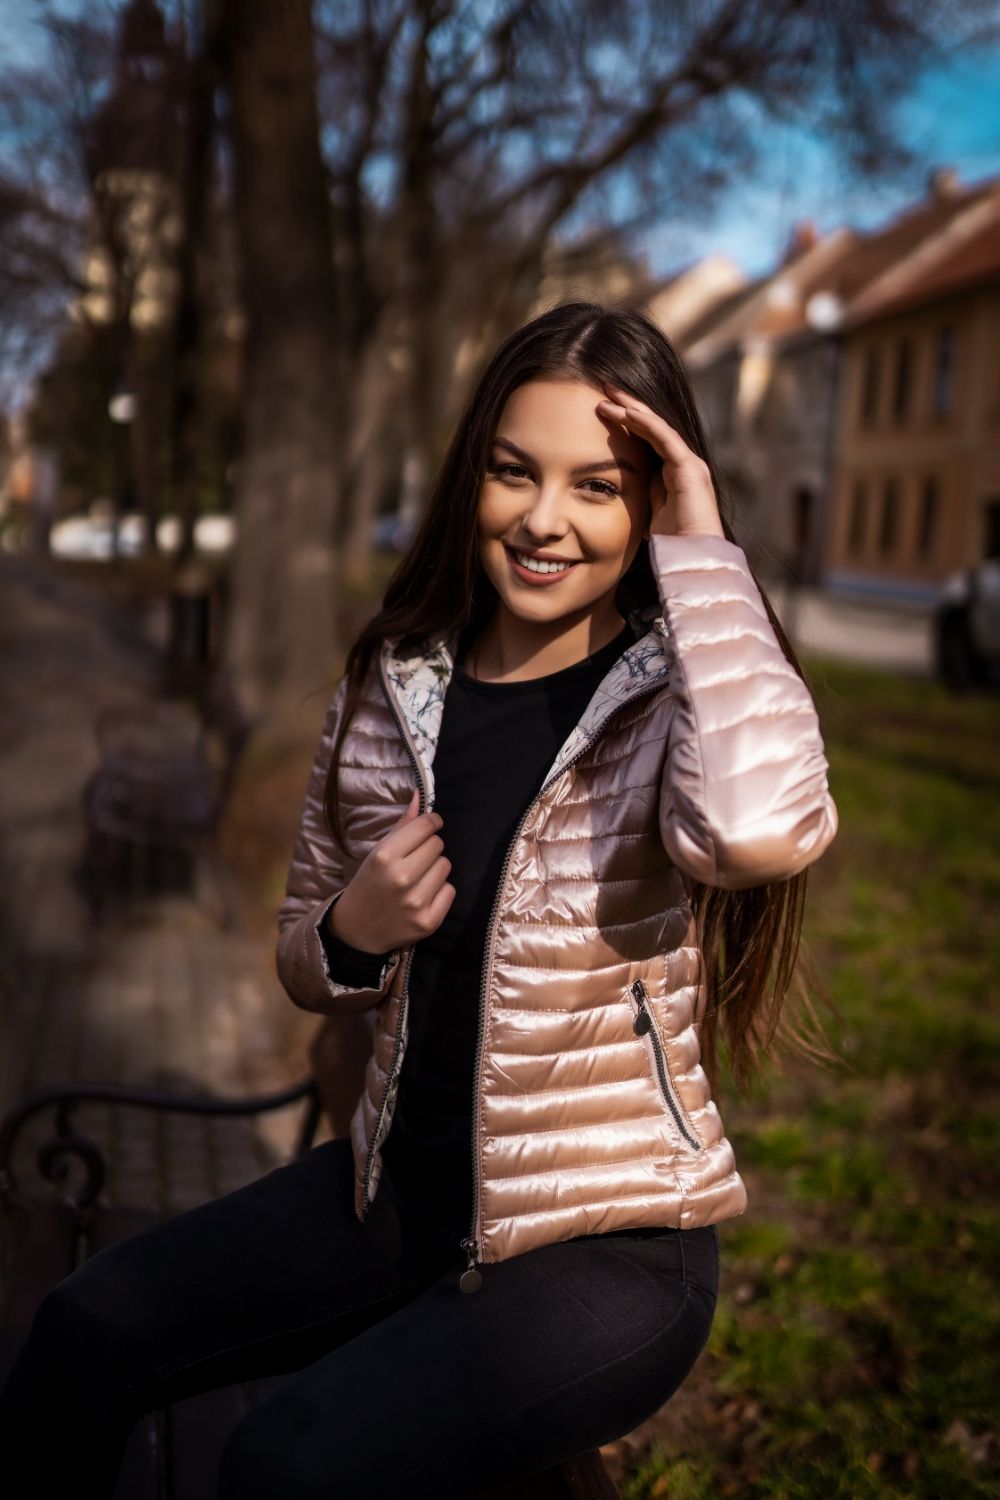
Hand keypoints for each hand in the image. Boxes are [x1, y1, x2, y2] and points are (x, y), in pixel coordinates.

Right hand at [328, 788, 455, 952]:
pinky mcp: (428, 921)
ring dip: (435, 869)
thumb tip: (421, 795)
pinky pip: (450, 890)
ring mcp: (416, 902)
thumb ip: (403, 824)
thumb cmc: (369, 883)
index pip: (426, 826)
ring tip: (417, 879)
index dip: (431, 823)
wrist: (357, 929)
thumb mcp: (378, 852)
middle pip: (438, 845)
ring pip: (446, 866)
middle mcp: (401, 878)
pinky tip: (422, 896)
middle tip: (414, 860)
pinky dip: (440, 891)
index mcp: (385, 857)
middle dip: (429, 848)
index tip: (431, 825)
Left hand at [595, 384, 725, 539]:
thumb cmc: (671, 543)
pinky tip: (628, 412)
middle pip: (653, 426)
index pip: (648, 438)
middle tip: (604, 390)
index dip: (626, 422)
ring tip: (609, 396)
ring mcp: (689, 464)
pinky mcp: (690, 469)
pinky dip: (647, 424)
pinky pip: (666, 439)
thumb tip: (616, 490)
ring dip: (632, 409)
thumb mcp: (647, 513)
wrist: (692, 559)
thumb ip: (640, 496)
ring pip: (658, 427)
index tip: (602, 409)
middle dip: (628, 406)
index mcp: (673, 473)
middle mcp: (684, 463)